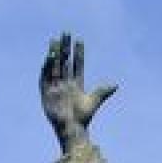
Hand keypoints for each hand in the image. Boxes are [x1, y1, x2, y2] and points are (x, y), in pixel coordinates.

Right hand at [40, 33, 117, 153]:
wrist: (71, 129)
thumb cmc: (83, 118)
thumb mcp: (94, 101)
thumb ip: (103, 91)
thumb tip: (116, 85)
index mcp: (77, 84)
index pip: (77, 64)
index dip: (78, 53)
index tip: (79, 40)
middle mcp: (66, 84)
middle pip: (65, 62)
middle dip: (65, 48)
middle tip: (66, 33)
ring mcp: (56, 87)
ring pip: (55, 66)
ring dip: (55, 54)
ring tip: (56, 41)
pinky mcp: (47, 93)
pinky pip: (45, 77)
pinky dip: (46, 67)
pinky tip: (49, 57)